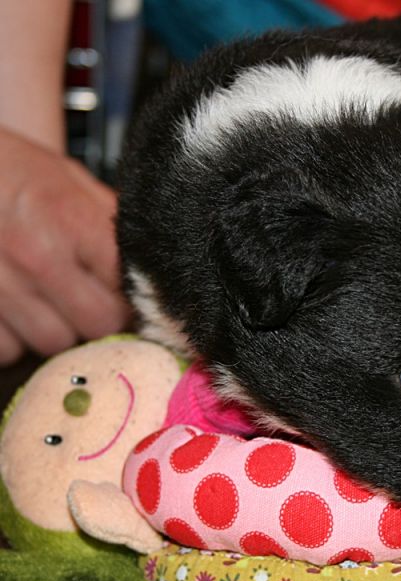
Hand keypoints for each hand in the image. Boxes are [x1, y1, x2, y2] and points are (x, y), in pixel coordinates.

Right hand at [0, 128, 130, 364]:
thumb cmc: (13, 171)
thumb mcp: (72, 180)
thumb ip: (111, 221)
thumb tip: (149, 260)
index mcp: (73, 221)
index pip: (129, 286)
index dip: (134, 294)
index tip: (129, 292)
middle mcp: (37, 256)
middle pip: (99, 325)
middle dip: (102, 317)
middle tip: (92, 300)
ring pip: (55, 343)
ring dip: (59, 330)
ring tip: (49, 302)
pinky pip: (8, 351)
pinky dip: (15, 339)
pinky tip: (15, 311)